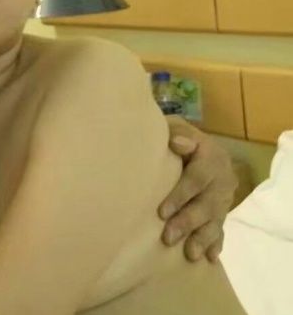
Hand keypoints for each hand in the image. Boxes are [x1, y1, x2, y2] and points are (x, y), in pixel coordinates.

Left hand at [159, 116, 237, 262]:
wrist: (194, 144)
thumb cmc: (177, 136)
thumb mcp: (176, 127)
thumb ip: (177, 133)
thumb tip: (176, 143)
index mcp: (211, 157)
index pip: (196, 179)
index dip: (180, 196)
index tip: (162, 212)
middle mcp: (222, 179)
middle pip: (206, 203)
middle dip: (187, 222)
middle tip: (168, 237)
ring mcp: (224, 197)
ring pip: (215, 220)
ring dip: (202, 238)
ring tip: (190, 254)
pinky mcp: (221, 210)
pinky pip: (221, 228)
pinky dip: (215, 243)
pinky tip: (208, 257)